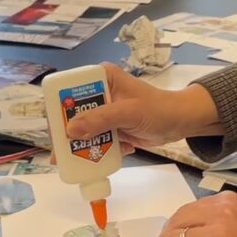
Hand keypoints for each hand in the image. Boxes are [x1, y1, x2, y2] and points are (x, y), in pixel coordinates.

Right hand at [65, 63, 222, 147]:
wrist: (180, 122)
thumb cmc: (159, 109)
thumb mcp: (129, 112)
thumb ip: (101, 119)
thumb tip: (70, 130)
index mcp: (102, 78)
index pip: (71, 89)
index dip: (60, 108)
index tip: (56, 128)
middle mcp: (100, 93)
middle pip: (73, 114)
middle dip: (70, 134)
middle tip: (63, 153)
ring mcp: (105, 112)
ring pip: (83, 131)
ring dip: (86, 146)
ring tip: (86, 159)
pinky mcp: (111, 128)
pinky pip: (98, 141)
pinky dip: (104, 150)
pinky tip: (123, 149)